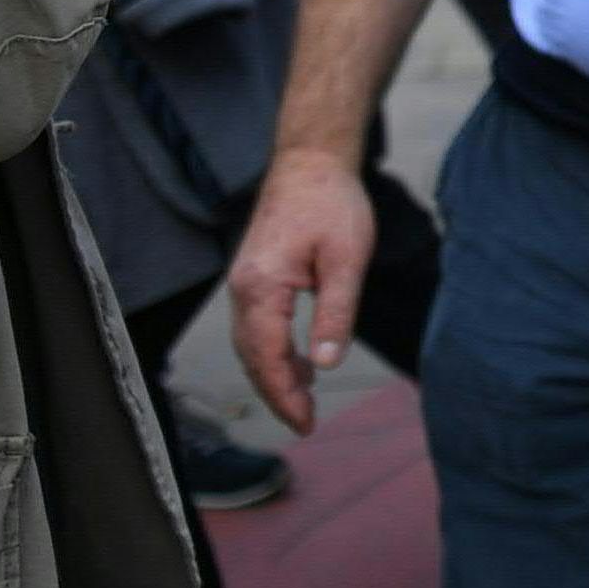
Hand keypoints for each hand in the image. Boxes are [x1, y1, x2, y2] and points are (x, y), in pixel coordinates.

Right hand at [226, 155, 374, 432]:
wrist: (310, 163)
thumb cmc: (332, 204)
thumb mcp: (346, 260)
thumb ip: (335, 313)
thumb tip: (327, 364)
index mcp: (261, 287)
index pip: (267, 357)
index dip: (285, 395)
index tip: (305, 424)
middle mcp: (242, 289)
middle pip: (252, 357)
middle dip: (277, 394)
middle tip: (306, 424)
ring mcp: (243, 284)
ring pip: (251, 345)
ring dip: (274, 375)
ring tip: (305, 402)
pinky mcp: (252, 277)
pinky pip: (256, 327)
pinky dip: (272, 352)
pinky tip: (300, 364)